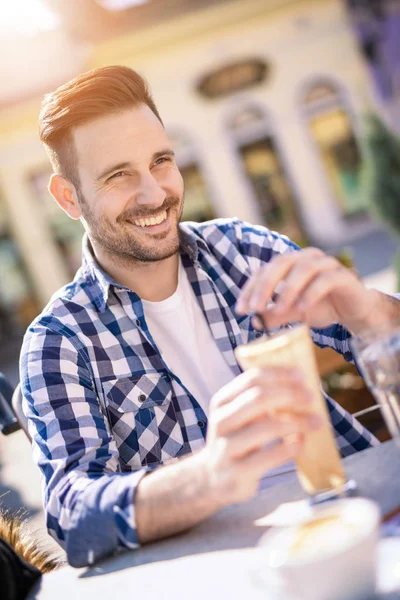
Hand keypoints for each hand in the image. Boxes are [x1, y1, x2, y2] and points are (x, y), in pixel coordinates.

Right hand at [202, 368, 321, 505]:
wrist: (213, 480)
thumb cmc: (236, 441)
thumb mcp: (238, 417)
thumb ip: (258, 401)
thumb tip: (299, 385)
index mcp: (222, 402)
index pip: (251, 379)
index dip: (279, 374)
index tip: (301, 376)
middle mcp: (221, 421)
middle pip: (258, 398)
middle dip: (289, 395)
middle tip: (310, 398)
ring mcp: (227, 447)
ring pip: (268, 426)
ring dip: (298, 422)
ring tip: (316, 422)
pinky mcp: (238, 472)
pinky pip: (270, 456)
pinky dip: (291, 447)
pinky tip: (301, 442)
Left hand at [236, 247, 380, 332]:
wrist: (354, 310)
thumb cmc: (321, 306)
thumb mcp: (293, 313)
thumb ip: (275, 315)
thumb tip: (255, 322)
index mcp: (290, 263)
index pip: (264, 270)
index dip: (250, 289)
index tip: (241, 310)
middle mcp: (306, 257)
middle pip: (281, 263)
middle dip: (265, 286)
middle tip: (255, 308)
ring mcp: (326, 264)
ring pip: (303, 269)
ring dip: (288, 291)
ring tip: (279, 311)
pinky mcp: (343, 275)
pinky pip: (325, 280)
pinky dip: (311, 295)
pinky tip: (302, 311)